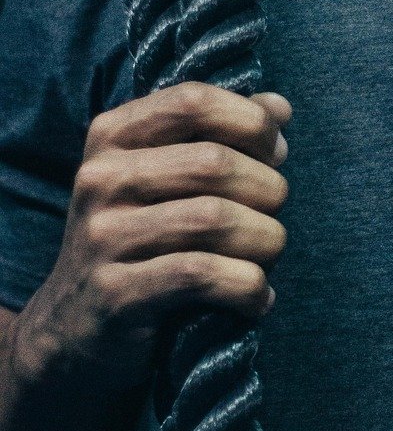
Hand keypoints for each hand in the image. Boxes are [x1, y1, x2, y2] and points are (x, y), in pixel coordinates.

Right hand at [10, 80, 290, 392]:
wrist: (75, 328)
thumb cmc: (141, 245)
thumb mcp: (166, 181)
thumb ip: (221, 138)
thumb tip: (279, 107)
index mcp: (112, 137)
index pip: (194, 102)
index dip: (251, 123)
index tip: (275, 155)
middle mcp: (101, 179)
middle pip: (215, 162)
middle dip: (268, 191)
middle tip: (272, 219)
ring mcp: (103, 236)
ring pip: (215, 219)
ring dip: (264, 241)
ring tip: (267, 259)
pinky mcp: (116, 292)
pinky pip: (203, 276)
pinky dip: (248, 287)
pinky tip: (257, 299)